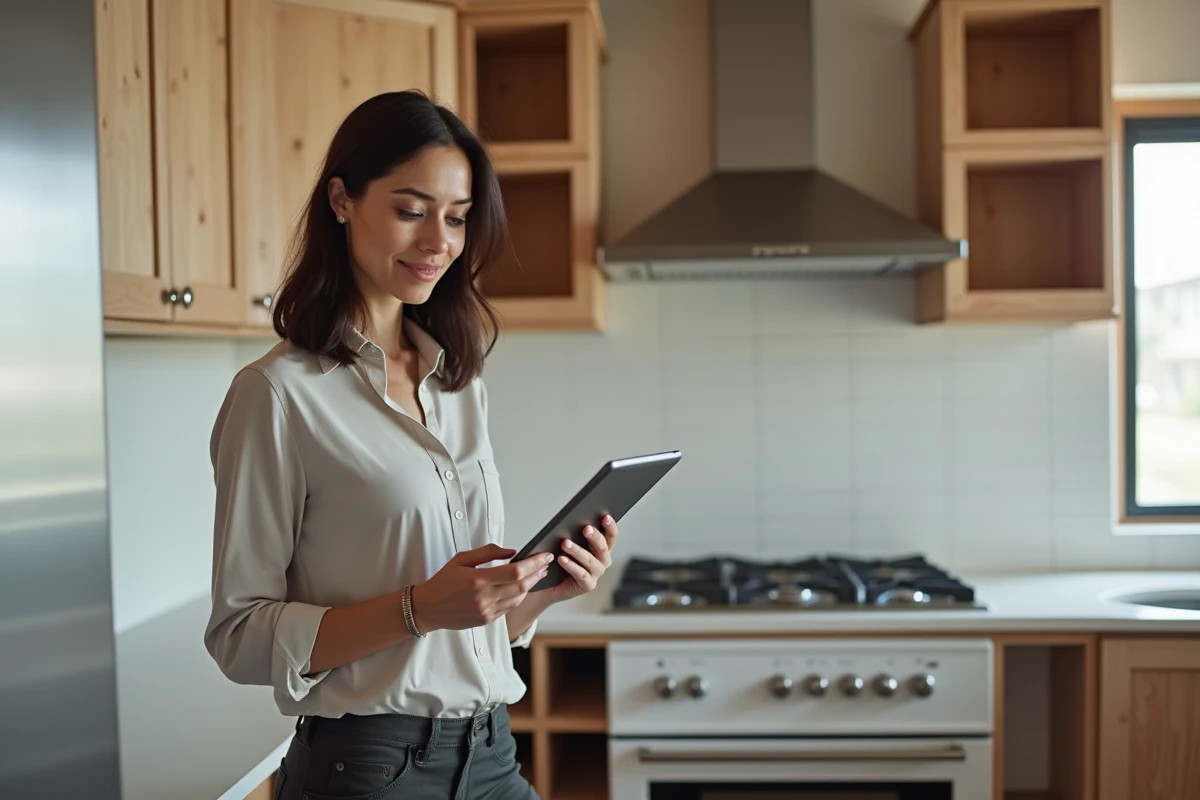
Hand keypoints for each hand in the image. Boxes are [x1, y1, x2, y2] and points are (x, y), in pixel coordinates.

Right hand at [409, 544, 554, 632]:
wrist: (428, 608)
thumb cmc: (443, 581)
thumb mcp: (461, 559)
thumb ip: (488, 553)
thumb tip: (512, 551)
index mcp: (478, 580)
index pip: (515, 571)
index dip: (534, 563)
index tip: (544, 556)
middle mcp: (484, 598)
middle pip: (521, 586)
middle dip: (537, 573)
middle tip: (545, 563)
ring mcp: (486, 611)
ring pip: (518, 599)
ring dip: (530, 586)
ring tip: (537, 574)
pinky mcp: (486, 620)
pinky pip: (509, 608)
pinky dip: (518, 597)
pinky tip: (522, 588)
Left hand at [543, 515, 618, 603]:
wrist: (550, 583)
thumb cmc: (561, 559)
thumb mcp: (567, 544)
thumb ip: (571, 535)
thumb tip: (569, 526)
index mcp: (601, 548)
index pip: (611, 536)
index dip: (610, 526)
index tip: (605, 517)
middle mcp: (602, 561)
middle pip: (602, 547)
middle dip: (595, 536)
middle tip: (585, 528)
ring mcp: (596, 573)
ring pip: (590, 560)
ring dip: (577, 551)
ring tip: (565, 543)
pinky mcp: (588, 585)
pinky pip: (580, 574)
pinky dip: (571, 565)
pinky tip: (562, 559)